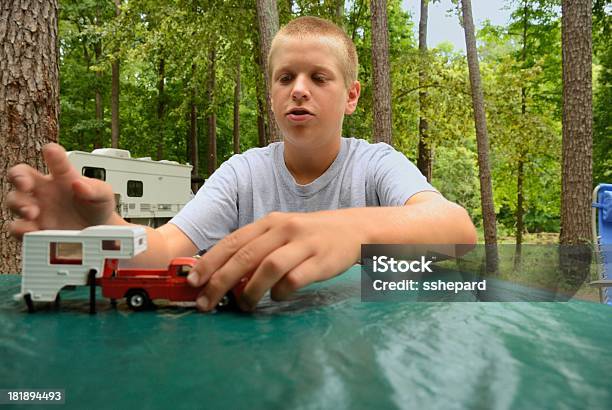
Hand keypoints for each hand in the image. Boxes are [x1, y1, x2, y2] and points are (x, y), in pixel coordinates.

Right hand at [7, 143, 116, 238]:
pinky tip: (32, 231)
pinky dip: (21, 229)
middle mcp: (45, 190)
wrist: (98, 232)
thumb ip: (95, 189)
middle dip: (18, 178)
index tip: (50, 151)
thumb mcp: (104, 196)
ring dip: (19, 205)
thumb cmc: (97, 207)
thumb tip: (79, 184)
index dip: (51, 153)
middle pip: (20, 176)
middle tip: (26, 185)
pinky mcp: (35, 229)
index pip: (54, 158)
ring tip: (33, 213)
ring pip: (14, 201)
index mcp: (62, 176)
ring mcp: (37, 209)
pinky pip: (19, 228)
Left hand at [187, 210, 366, 311]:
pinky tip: (277, 297)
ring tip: (243, 306)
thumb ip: (256, 248)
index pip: (232, 241)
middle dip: (220, 281)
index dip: (209, 262)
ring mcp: (302, 244)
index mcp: (269, 222)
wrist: (353, 229)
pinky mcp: (320, 261)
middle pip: (245, 256)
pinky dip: (281, 292)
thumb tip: (224, 274)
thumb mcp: (282, 233)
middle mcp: (283, 229)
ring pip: (268, 267)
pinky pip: (294, 279)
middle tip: (206, 302)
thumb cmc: (312, 235)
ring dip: (250, 290)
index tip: (192, 281)